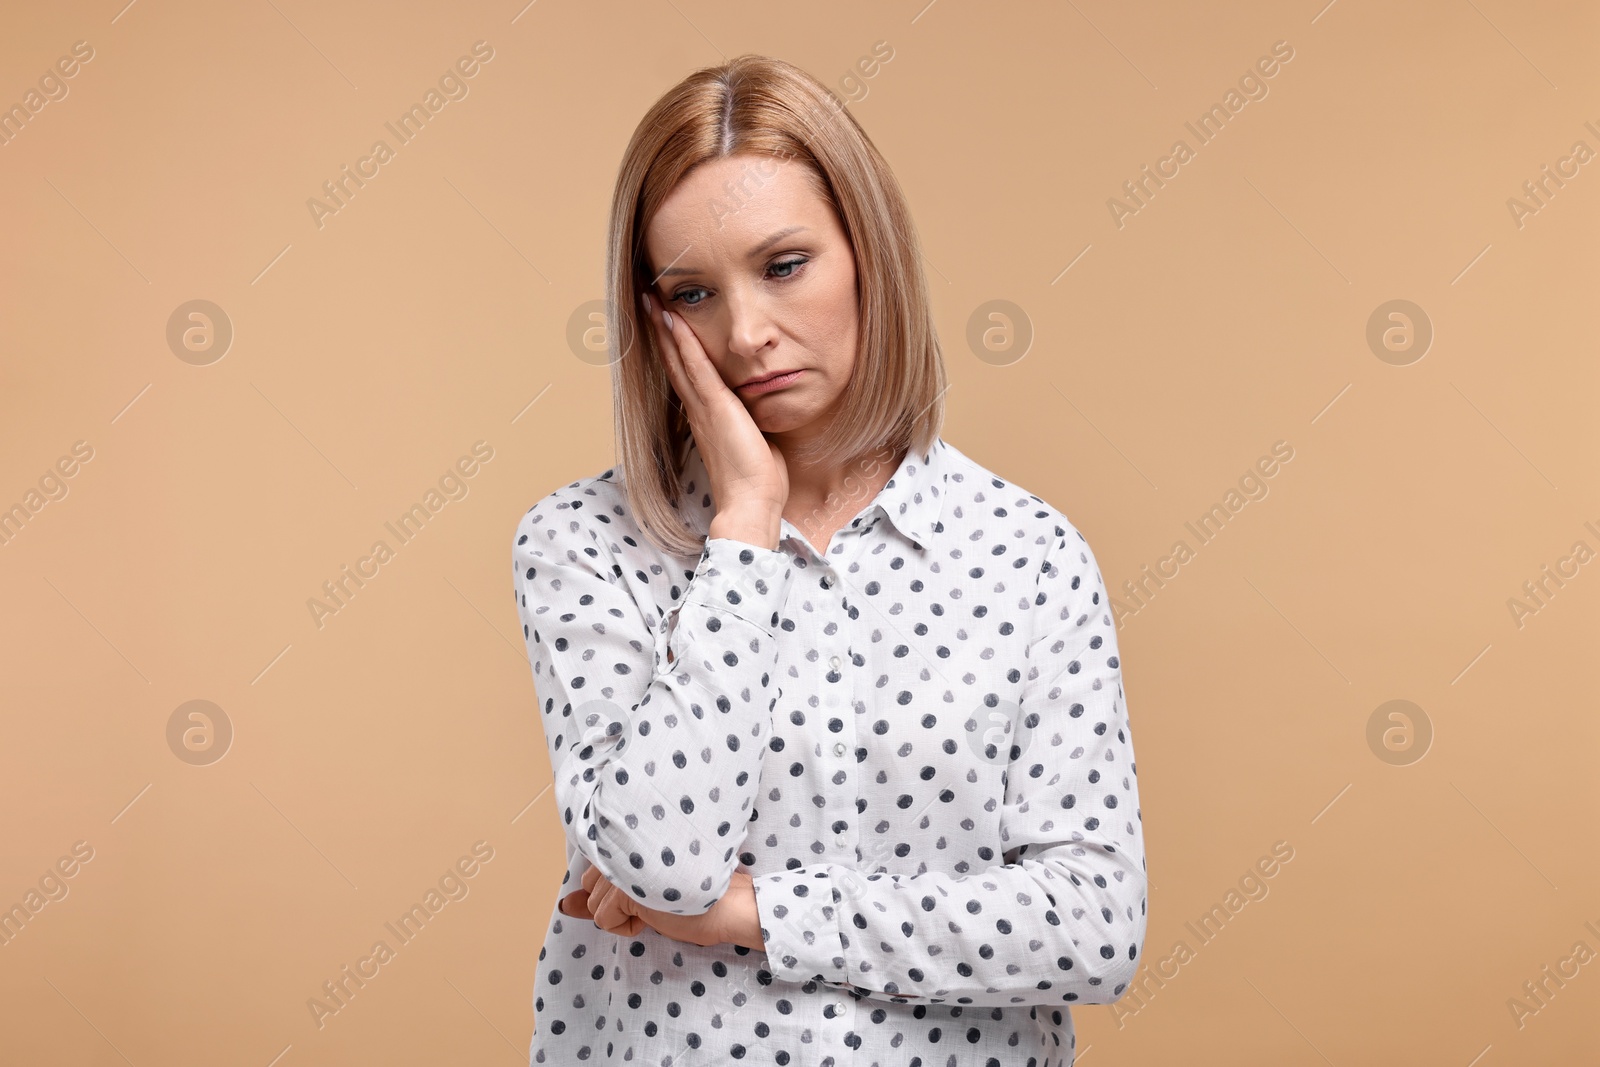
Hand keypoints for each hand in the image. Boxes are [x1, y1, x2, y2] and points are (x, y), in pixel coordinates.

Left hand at [568, 863, 764, 951]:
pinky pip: (604, 919)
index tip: (644, 888)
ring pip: (594, 904)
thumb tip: (564, 905)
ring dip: (622, 913)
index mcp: (632, 836)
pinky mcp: (626, 888)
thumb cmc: (695, 894)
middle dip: (616, 900)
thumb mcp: (640, 894)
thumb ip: (599, 894)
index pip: (596, 864)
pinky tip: (654, 916)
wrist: (728, 903)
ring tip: (657, 903)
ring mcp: (623, 866)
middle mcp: (623, 845)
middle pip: (591, 884)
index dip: (616, 885)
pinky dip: (626, 927)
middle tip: (654, 896)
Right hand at [642, 291, 788, 537]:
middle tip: (649, 303)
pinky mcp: (715, 408)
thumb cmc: (757, 482)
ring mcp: (703, 408)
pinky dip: (684, 343)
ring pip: (678, 360)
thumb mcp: (755, 443)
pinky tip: (674, 320)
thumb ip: (751, 424)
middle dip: (662, 332)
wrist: (752, 504)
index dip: (674, 350)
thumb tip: (760, 415)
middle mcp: (698, 411)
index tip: (667, 325)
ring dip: (665, 329)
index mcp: (706, 419)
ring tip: (653, 301)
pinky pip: (696, 368)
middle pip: (674, 363)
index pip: (686, 377)